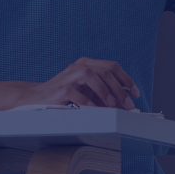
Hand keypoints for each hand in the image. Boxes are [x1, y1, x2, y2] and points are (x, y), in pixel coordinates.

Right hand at [20, 57, 138, 109]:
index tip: (136, 93)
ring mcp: (69, 76)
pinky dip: (86, 101)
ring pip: (91, 75)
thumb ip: (104, 95)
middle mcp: (79, 66)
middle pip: (105, 71)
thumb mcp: (88, 92)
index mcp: (88, 64)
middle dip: (119, 89)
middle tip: (128, 105)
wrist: (38, 98)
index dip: (126, 79)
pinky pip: (75, 92)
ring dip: (104, 91)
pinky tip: (93, 108)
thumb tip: (123, 104)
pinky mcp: (60, 89)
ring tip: (111, 105)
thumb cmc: (66, 95)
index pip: (112, 66)